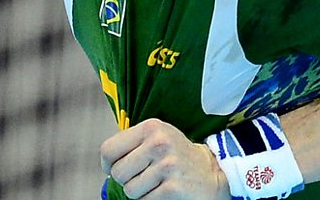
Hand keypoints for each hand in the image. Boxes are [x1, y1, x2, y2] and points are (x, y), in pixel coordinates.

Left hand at [99, 118, 228, 199]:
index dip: (107, 163)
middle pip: (117, 172)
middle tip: (141, 176)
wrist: (213, 172)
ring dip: (139, 191)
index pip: (108, 149)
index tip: (114, 168)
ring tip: (155, 182)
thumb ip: (132, 142)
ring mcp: (167, 165)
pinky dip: (150, 199)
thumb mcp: (157, 136)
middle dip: (126, 179)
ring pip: (130, 190)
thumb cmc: (176, 155)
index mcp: (150, 127)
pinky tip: (163, 190)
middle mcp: (159, 143)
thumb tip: (106, 162)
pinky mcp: (174, 187)